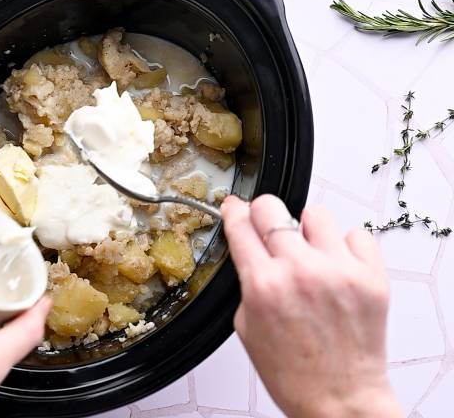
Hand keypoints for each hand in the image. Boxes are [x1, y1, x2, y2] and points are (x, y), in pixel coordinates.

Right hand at [221, 195, 400, 417]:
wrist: (339, 399)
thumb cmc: (294, 372)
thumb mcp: (246, 326)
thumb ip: (248, 281)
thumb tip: (250, 247)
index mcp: (264, 285)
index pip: (241, 225)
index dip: (233, 211)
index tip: (234, 207)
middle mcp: (300, 272)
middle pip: (272, 207)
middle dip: (263, 213)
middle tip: (266, 224)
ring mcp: (339, 271)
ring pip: (315, 214)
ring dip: (306, 229)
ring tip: (308, 252)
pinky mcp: (371, 276)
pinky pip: (356, 234)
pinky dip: (344, 246)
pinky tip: (336, 265)